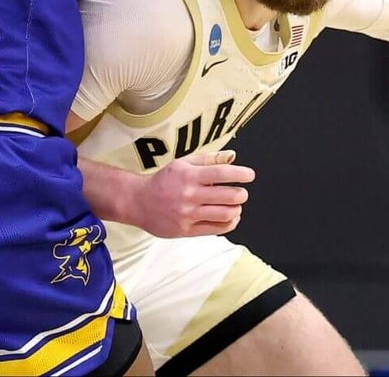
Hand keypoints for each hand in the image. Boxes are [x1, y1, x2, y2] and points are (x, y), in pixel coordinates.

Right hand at [128, 149, 254, 237]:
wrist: (138, 202)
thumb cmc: (163, 181)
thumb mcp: (183, 163)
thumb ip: (209, 159)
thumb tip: (233, 156)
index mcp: (189, 176)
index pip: (221, 173)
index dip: (240, 174)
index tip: (250, 175)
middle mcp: (189, 195)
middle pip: (228, 196)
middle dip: (241, 194)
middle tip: (241, 192)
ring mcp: (188, 214)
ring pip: (225, 214)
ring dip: (236, 209)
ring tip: (235, 205)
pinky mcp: (186, 230)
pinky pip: (216, 229)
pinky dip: (229, 223)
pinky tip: (230, 217)